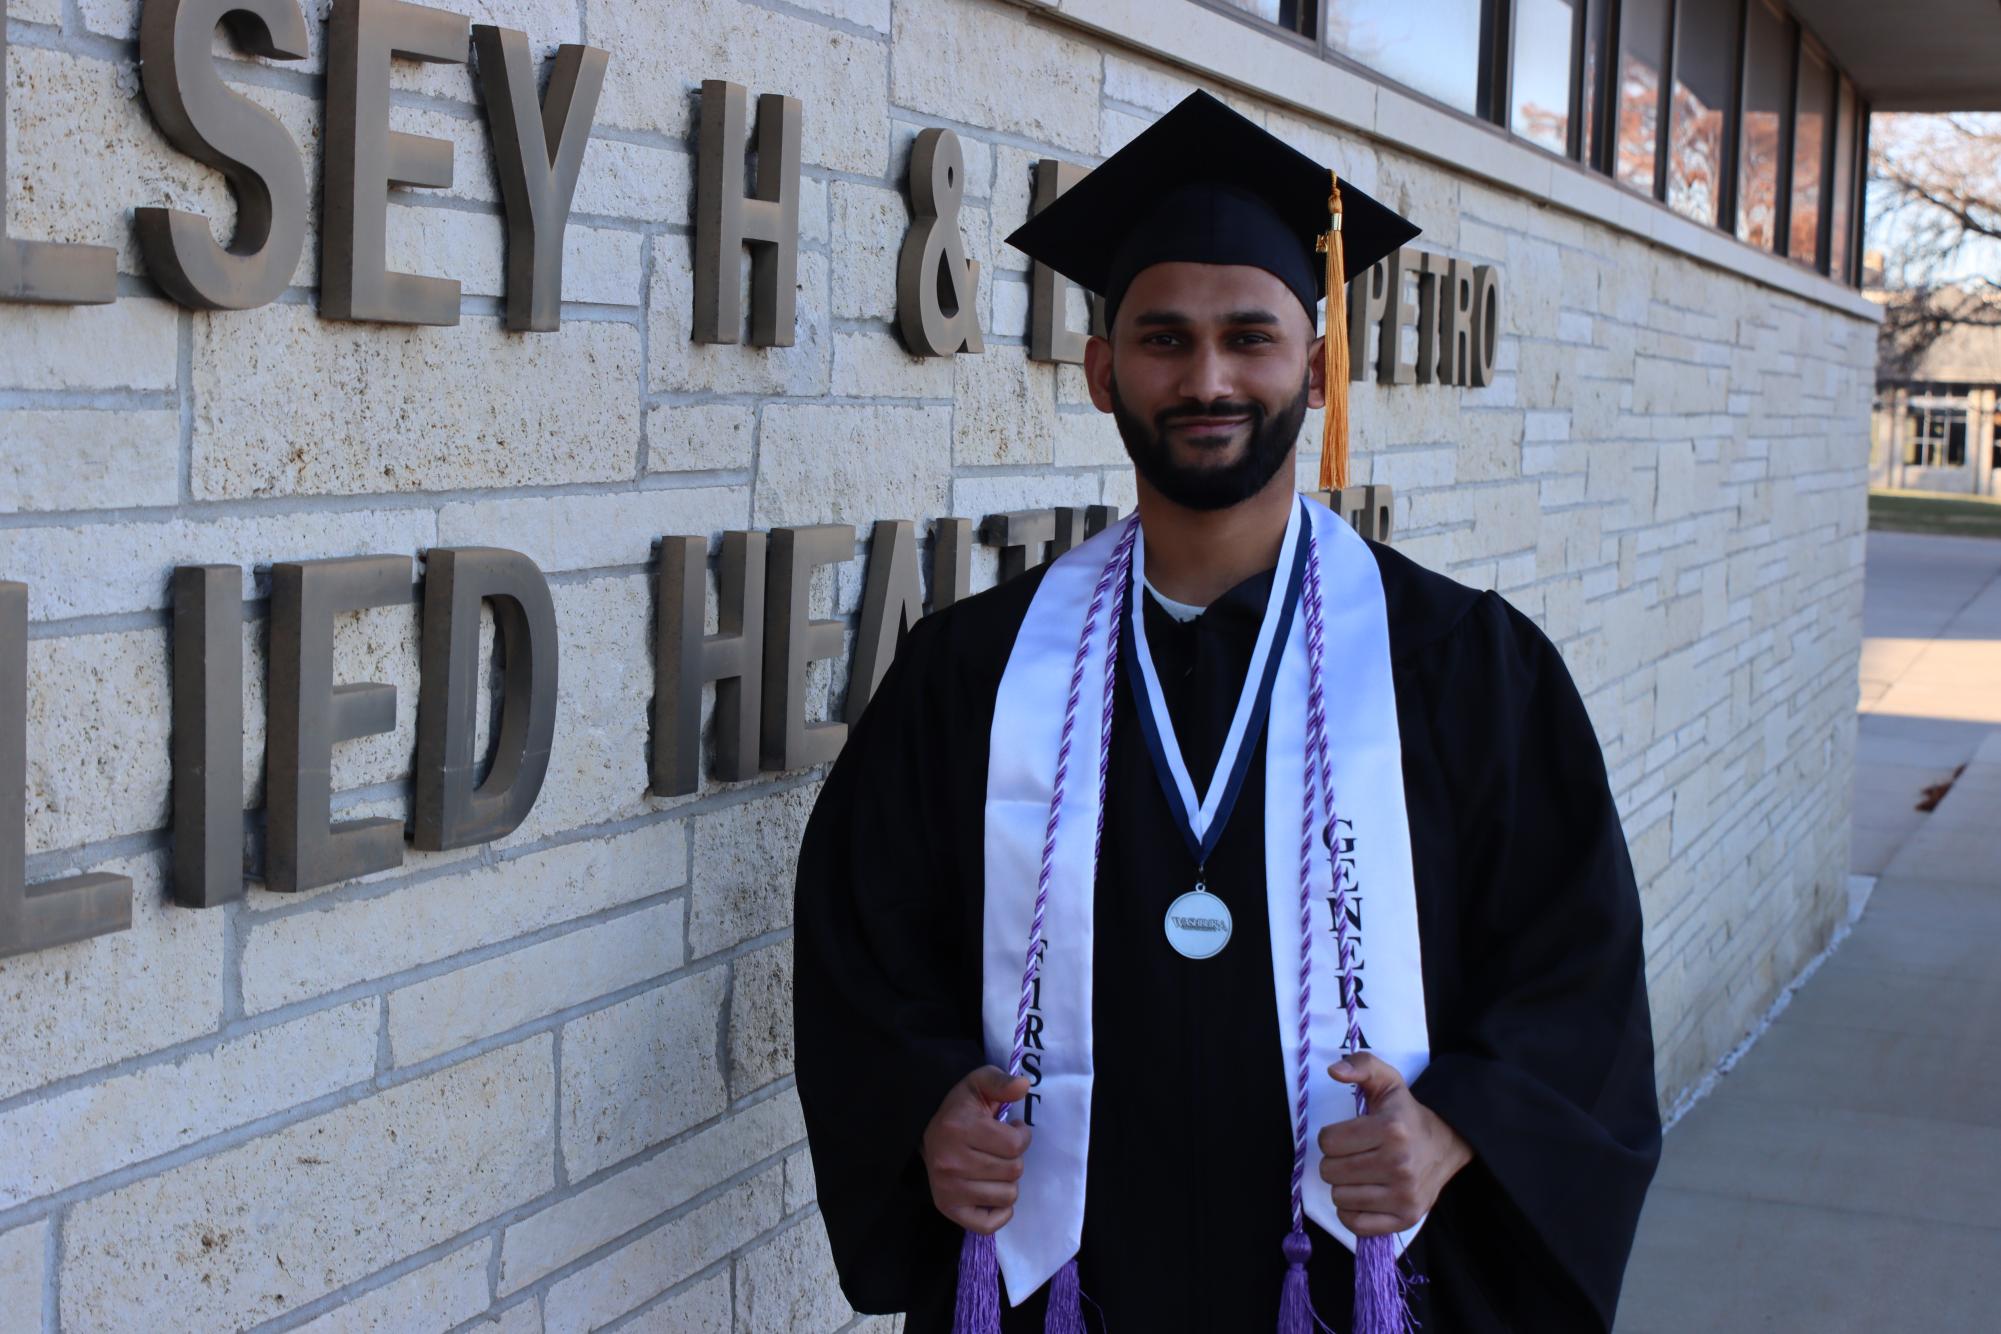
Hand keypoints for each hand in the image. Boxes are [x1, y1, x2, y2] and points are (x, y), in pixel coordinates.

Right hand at [921, 1065, 1032, 1233]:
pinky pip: (989, 1224)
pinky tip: (992, 1192)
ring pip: (1007, 1195)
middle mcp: (951, 1162)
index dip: (1022, 1135)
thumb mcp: (979, 1084)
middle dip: (1014, 1158)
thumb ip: (1002, 1081)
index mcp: (959, 1128)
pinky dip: (999, 1211)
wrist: (925, 1129)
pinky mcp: (948, 1208)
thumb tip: (1023, 1085)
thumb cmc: (960, 1108)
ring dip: (1008, 1181)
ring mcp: (948, 1189)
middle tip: (1000, 1149)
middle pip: (1013, 1171)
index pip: (1015, 1144)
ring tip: (994, 1167)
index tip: (1013, 1129)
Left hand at [1316, 1051, 1472, 1236]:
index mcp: (1391, 1130)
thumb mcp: (1387, 1081)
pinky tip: (1363, 1194)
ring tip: (1361, 1173)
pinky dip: (1351, 1212)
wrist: (1447, 1143)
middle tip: (1355, 1154)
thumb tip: (1334, 1070)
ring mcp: (1404, 1195)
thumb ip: (1360, 1065)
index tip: (1348, 1135)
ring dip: (1344, 1185)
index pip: (1328, 1142)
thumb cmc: (1406, 1114)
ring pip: (1339, 1197)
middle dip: (1336, 1161)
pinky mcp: (1405, 1218)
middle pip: (1330, 1171)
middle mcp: (1399, 1164)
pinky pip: (1355, 1224)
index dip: (1332, 1137)